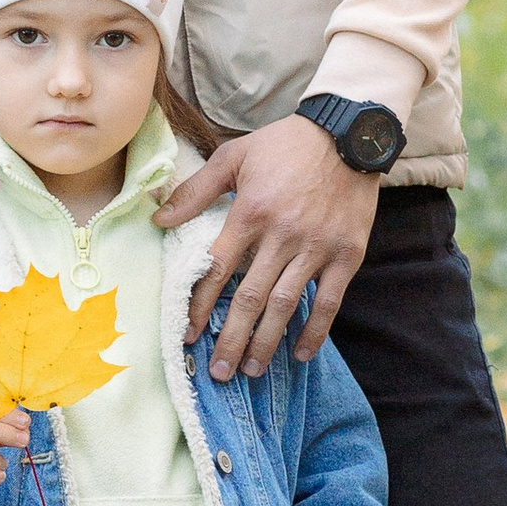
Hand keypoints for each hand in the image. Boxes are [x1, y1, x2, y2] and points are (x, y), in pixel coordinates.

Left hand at [160, 115, 379, 380]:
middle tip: (219, 372)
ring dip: (267, 342)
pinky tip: (300, 353)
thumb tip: (158, 219)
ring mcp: (317, 247)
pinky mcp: (347, 254)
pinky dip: (316, 330)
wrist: (348, 133)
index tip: (188, 335)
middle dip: (232, 339)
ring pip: (286, 305)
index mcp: (250, 212)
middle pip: (250, 298)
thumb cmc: (285, 145)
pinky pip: (329, 301)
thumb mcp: (234, 156)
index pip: (218, 269)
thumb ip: (196, 191)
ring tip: (252, 370)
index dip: (200, 306)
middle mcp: (283, 234)